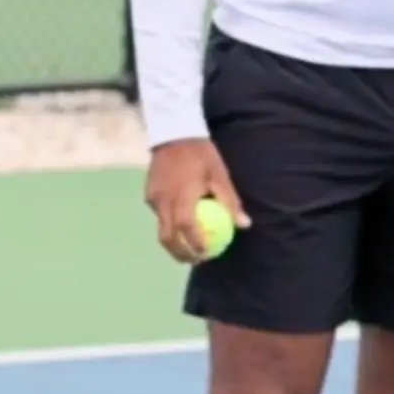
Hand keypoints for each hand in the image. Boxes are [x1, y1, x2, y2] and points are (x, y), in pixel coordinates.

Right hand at [143, 138, 247, 262]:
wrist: (173, 132)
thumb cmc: (202, 154)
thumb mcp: (220, 176)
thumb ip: (230, 202)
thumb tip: (245, 225)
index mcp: (181, 197)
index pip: (186, 229)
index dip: (195, 245)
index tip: (207, 255)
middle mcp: (163, 200)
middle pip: (167, 237)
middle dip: (180, 253)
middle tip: (196, 260)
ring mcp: (153, 198)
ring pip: (161, 228)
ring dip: (174, 241)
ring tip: (190, 247)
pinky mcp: (149, 194)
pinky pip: (159, 214)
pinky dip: (170, 224)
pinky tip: (182, 224)